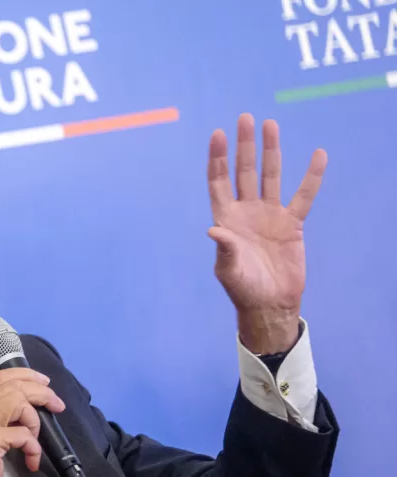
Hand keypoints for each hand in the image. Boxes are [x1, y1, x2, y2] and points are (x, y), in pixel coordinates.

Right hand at [0, 368, 64, 476]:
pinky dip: (34, 447)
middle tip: (56, 405)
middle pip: (12, 387)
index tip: (43, 383)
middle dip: (41, 393)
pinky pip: (23, 434)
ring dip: (35, 421)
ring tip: (34, 441)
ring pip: (19, 403)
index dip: (24, 375)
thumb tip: (26, 401)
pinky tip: (31, 461)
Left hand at [207, 114, 327, 353]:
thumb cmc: (242, 288)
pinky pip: (304, 196)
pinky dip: (311, 177)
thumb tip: (213, 230)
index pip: (219, 181)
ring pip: (270, 176)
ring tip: (270, 124)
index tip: (218, 134)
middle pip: (244, 171)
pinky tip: (318, 155)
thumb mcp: (228, 270)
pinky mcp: (292, 224)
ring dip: (271, 151)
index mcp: (225, 218)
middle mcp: (246, 211)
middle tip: (245, 118)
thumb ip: (224, 249)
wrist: (269, 304)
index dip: (217, 158)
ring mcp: (269, 215)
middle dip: (244, 145)